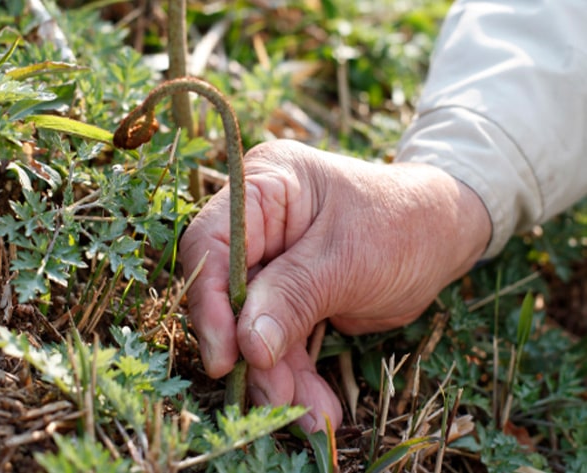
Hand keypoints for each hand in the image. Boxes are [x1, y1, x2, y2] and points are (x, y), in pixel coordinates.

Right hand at [180, 139, 490, 431]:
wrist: (443, 238)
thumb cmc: (402, 224)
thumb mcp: (347, 260)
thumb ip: (292, 298)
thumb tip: (247, 348)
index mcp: (265, 186)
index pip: (212, 242)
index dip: (210, 301)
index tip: (224, 356)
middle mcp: (257, 222)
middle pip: (227, 292)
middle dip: (250, 350)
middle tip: (273, 397)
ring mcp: (271, 261)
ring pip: (252, 327)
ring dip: (276, 375)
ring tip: (309, 414)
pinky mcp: (287, 296)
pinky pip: (279, 340)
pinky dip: (296, 376)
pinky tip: (317, 408)